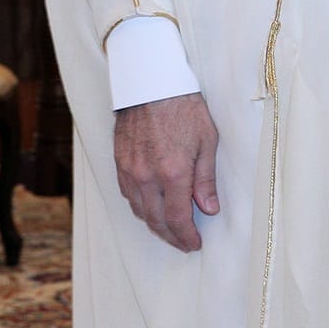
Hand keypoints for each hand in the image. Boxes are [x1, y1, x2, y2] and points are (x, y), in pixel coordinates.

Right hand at [113, 92, 220, 252]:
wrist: (152, 83)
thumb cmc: (185, 108)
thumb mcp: (207, 140)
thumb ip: (206, 179)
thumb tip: (209, 209)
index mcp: (173, 173)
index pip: (178, 219)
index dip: (186, 236)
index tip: (195, 244)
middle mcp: (147, 176)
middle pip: (156, 221)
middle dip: (171, 237)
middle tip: (184, 243)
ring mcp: (130, 170)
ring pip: (140, 210)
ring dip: (155, 224)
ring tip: (170, 229)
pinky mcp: (120, 163)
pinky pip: (128, 195)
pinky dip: (141, 206)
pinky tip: (151, 206)